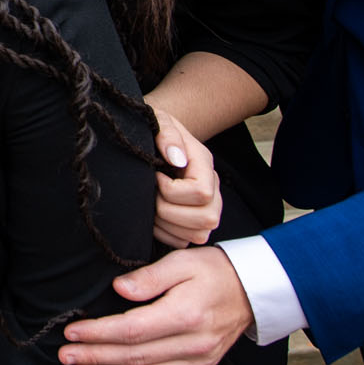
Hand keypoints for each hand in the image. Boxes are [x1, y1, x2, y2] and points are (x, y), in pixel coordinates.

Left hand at [57, 245, 254, 364]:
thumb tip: (119, 289)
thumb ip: (149, 277)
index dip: (98, 333)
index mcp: (186, 314)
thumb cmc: (214, 270)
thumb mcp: (182, 261)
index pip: (132, 330)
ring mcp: (198, 359)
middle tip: (65, 354)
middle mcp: (192, 343)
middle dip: (95, 357)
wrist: (254, 290)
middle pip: (134, 357)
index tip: (72, 331)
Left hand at [151, 110, 221, 248]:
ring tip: (150, 205)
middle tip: (151, 195)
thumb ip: (167, 134)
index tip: (155, 176)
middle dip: (168, 211)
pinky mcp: (193, 225)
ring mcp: (206, 210)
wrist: (152, 140)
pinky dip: (165, 235)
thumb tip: (176, 158)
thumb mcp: (158, 121)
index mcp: (204, 165)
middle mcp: (212, 190)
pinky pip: (184, 243)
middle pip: (205, 219)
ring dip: (166, 225)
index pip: (201, 192)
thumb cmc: (153, 130)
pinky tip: (154, 218)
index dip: (171, 190)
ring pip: (197, 235)